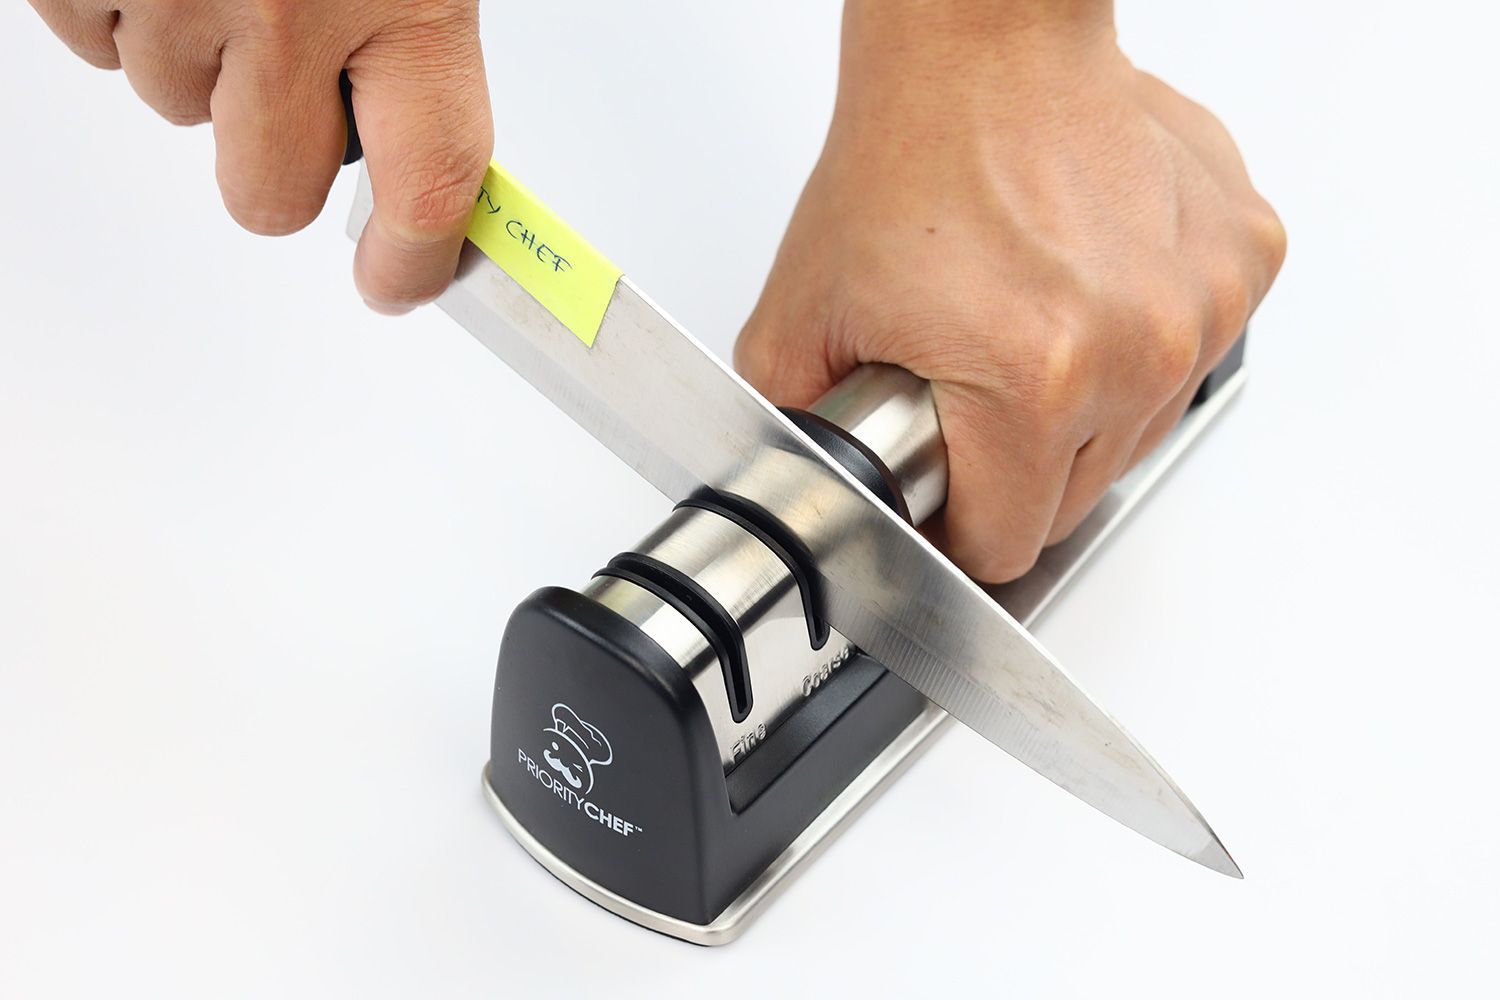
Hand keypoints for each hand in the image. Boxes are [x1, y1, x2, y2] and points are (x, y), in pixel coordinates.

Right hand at [26, 0, 491, 312]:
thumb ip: (404, 51)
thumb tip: (408, 157)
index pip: (430, 189)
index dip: (413, 262)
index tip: (396, 285)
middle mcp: (295, 5)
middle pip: (271, 193)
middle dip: (274, 154)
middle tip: (286, 72)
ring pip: (177, 109)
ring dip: (199, 58)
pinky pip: (96, 45)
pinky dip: (123, 7)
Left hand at [735, 0, 1285, 581]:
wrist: (984, 44)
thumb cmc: (910, 155)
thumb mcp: (805, 316)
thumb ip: (805, 430)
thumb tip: (819, 487)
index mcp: (1035, 380)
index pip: (1010, 541)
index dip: (960, 528)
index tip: (947, 495)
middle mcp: (1138, 349)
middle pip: (1076, 496)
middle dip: (1017, 465)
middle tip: (973, 383)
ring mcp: (1202, 304)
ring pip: (1137, 433)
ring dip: (1084, 406)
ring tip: (1027, 323)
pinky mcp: (1242, 260)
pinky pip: (1189, 354)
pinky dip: (1138, 337)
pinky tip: (1085, 282)